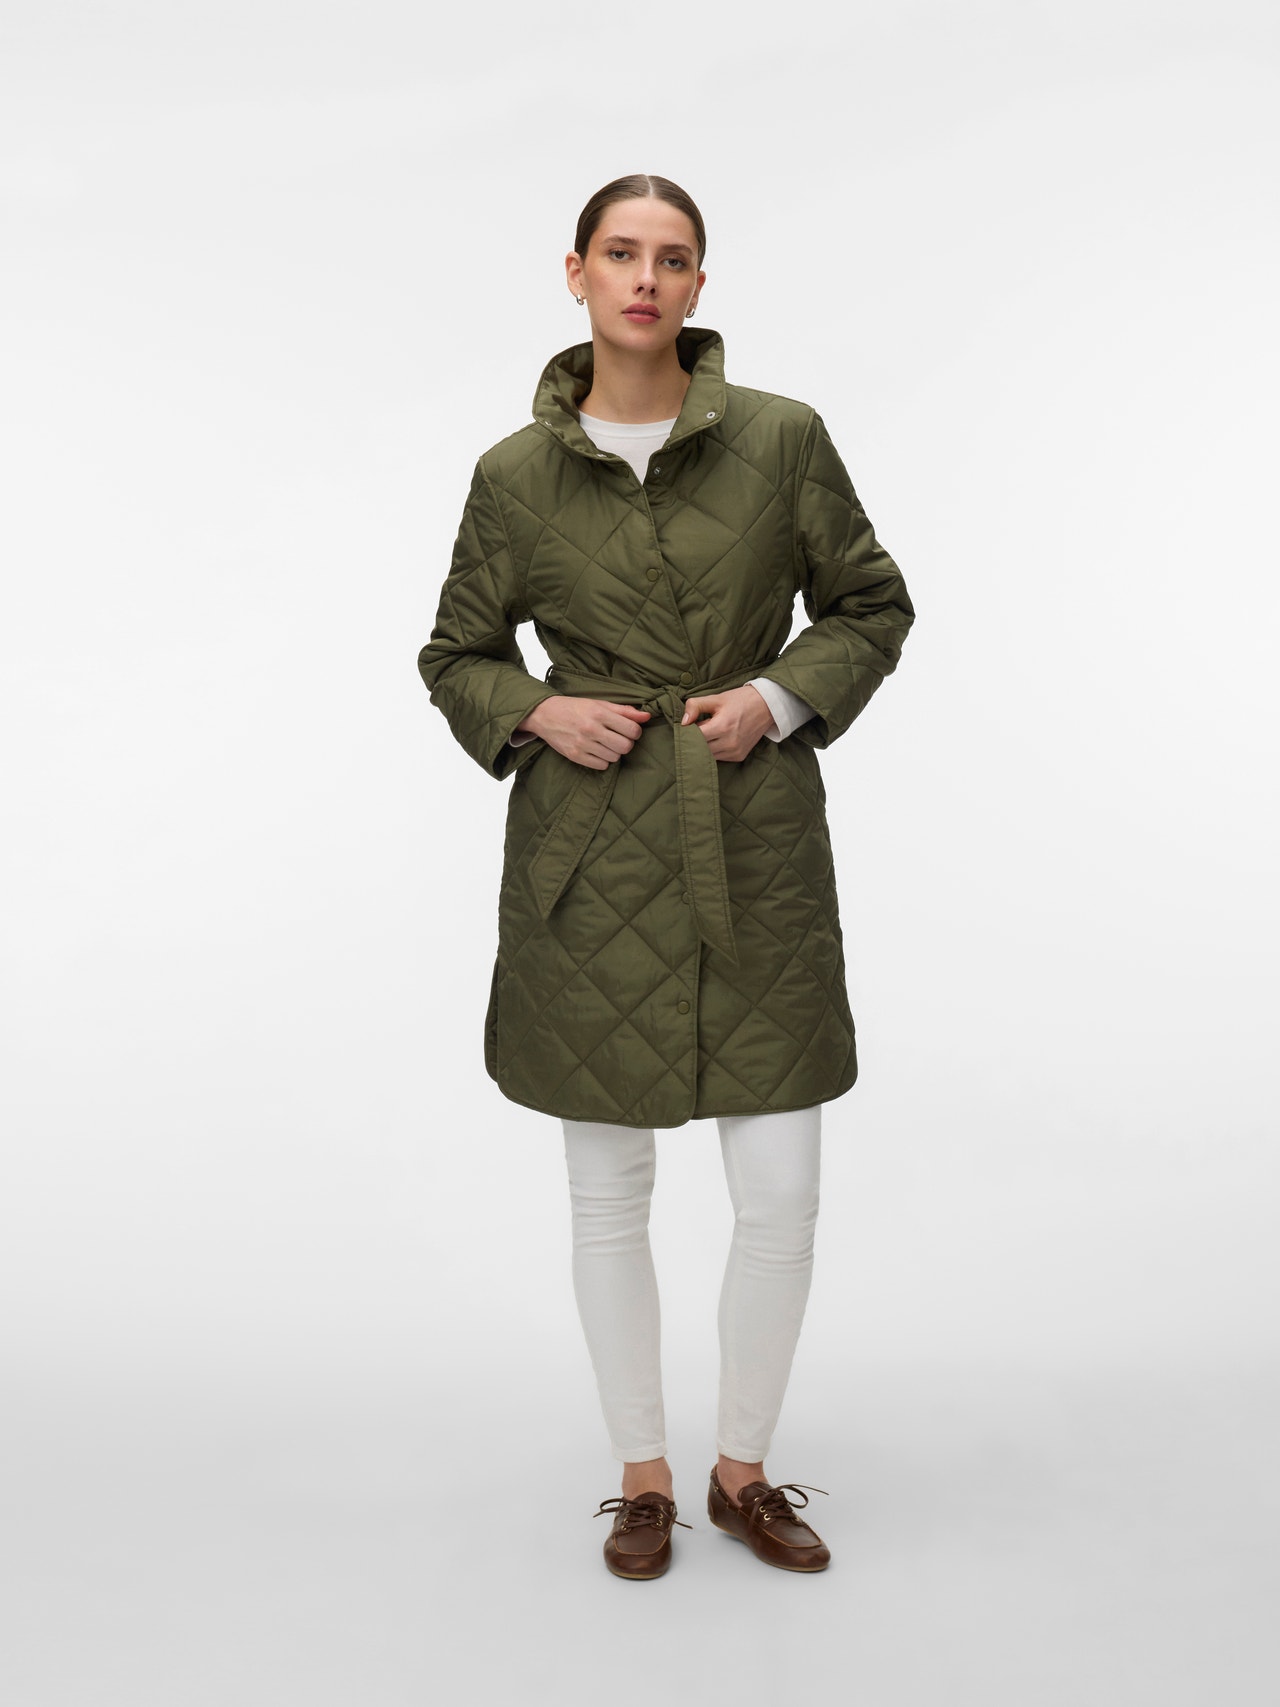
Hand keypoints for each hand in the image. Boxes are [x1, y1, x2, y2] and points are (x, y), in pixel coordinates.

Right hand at [517, 697, 650, 770]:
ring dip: (614, 752)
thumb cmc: (575, 707)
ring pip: (614, 757)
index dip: (635, 731)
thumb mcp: (599, 703)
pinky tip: (597, 750)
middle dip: (626, 743)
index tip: (630, 730)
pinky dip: (603, 760)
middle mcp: (591, 729)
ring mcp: (582, 744)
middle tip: (618, 738)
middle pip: (626, 746)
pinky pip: (602, 765)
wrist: (545, 714)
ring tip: (605, 743)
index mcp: (599, 713)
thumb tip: (647, 716)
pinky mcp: (575, 756)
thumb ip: (624, 710)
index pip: (632, 730)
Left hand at [681, 685, 775, 761]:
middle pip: (700, 748)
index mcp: (722, 726)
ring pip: (708, 755)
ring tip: (708, 733)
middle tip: (696, 730)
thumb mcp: (716, 698)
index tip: (687, 726)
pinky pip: (719, 758)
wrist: (766, 707)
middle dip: (695, 740)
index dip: (688, 732)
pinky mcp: (739, 756)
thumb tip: (682, 721)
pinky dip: (714, 750)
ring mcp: (735, 751)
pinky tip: (718, 739)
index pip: (695, 737)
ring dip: (704, 747)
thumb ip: (695, 706)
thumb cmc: (739, 700)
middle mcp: (729, 742)